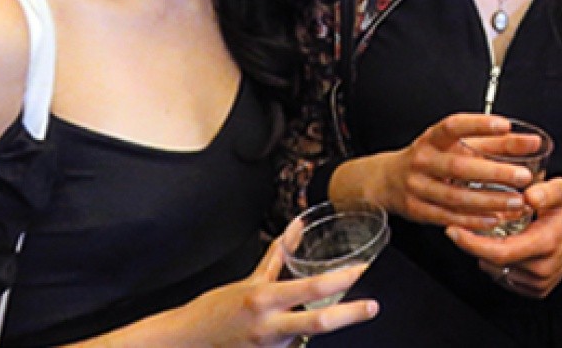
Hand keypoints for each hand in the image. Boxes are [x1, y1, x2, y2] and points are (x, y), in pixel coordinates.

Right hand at [92, 227, 377, 346]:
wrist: (188, 342)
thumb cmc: (218, 308)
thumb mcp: (250, 279)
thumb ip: (279, 254)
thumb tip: (298, 225)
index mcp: (264, 299)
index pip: (312, 287)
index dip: (342, 279)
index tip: (362, 270)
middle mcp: (269, 326)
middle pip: (319, 321)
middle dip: (351, 314)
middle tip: (374, 305)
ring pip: (310, 337)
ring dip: (330, 325)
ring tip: (352, 312)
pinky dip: (306, 338)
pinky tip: (316, 328)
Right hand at [377, 113, 534, 231]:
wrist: (387, 180)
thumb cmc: (431, 158)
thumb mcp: (457, 144)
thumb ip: (496, 143)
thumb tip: (532, 142)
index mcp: (432, 139)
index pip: (453, 126)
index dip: (478, 124)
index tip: (504, 125)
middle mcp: (423, 161)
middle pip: (458, 167)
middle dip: (493, 172)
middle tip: (522, 176)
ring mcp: (418, 187)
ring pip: (455, 197)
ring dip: (489, 201)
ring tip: (516, 201)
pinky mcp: (418, 210)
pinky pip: (448, 217)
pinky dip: (473, 220)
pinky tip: (494, 219)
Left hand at [445, 178, 561, 297]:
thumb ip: (547, 191)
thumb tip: (529, 195)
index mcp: (547, 244)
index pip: (501, 251)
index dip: (472, 243)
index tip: (453, 230)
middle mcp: (542, 269)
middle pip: (493, 262)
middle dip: (472, 245)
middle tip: (457, 227)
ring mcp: (539, 284)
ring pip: (495, 270)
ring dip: (485, 252)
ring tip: (488, 231)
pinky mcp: (536, 291)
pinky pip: (504, 276)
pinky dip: (496, 262)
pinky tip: (502, 244)